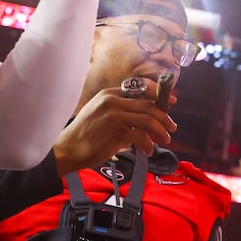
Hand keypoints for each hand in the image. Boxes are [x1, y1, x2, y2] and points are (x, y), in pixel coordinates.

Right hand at [51, 85, 177, 176]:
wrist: (68, 149)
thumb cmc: (85, 133)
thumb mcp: (99, 111)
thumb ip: (119, 108)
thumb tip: (146, 114)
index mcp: (109, 93)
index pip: (140, 89)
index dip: (158, 96)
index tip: (171, 102)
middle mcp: (112, 101)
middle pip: (148, 105)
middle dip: (164, 117)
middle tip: (172, 127)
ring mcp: (114, 116)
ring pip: (148, 120)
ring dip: (160, 131)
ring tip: (165, 140)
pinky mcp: (116, 132)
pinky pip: (141, 137)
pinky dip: (148, 144)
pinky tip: (148, 151)